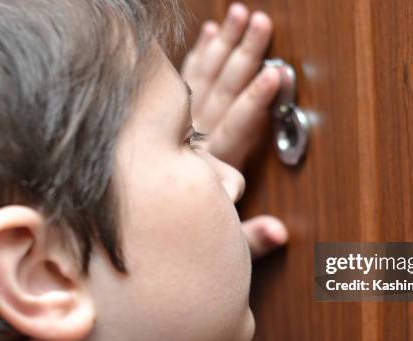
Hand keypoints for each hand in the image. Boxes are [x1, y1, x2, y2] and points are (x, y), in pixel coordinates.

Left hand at [181, 3, 287, 259]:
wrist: (133, 235)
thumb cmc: (178, 236)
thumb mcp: (217, 244)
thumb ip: (249, 238)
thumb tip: (279, 233)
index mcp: (210, 166)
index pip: (237, 125)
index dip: (256, 100)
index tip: (275, 74)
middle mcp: (193, 139)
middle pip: (220, 89)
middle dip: (243, 53)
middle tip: (261, 22)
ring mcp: (178, 125)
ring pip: (202, 76)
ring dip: (222, 45)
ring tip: (240, 15)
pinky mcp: (167, 117)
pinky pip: (182, 79)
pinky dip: (195, 54)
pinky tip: (208, 33)